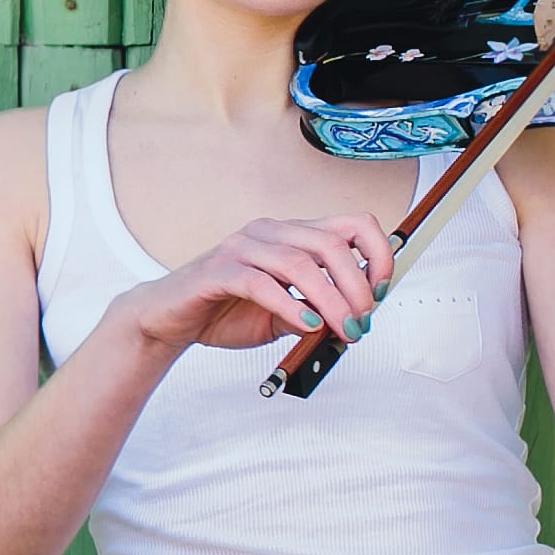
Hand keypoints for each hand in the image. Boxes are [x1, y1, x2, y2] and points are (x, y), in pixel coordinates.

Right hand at [118, 212, 398, 356]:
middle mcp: (269, 232)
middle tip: (360, 322)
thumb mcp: (285, 316)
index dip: (377, 255)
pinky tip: (306, 323)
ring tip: (342, 330)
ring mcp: (242, 247)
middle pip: (330, 244)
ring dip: (330, 301)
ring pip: (300, 263)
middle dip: (356, 287)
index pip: (352, 224)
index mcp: (291, 235)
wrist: (172, 320)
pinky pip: (262, 283)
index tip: (382, 293)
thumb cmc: (227, 311)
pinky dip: (290, 304)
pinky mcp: (219, 270)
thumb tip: (354, 321)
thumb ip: (316, 312)